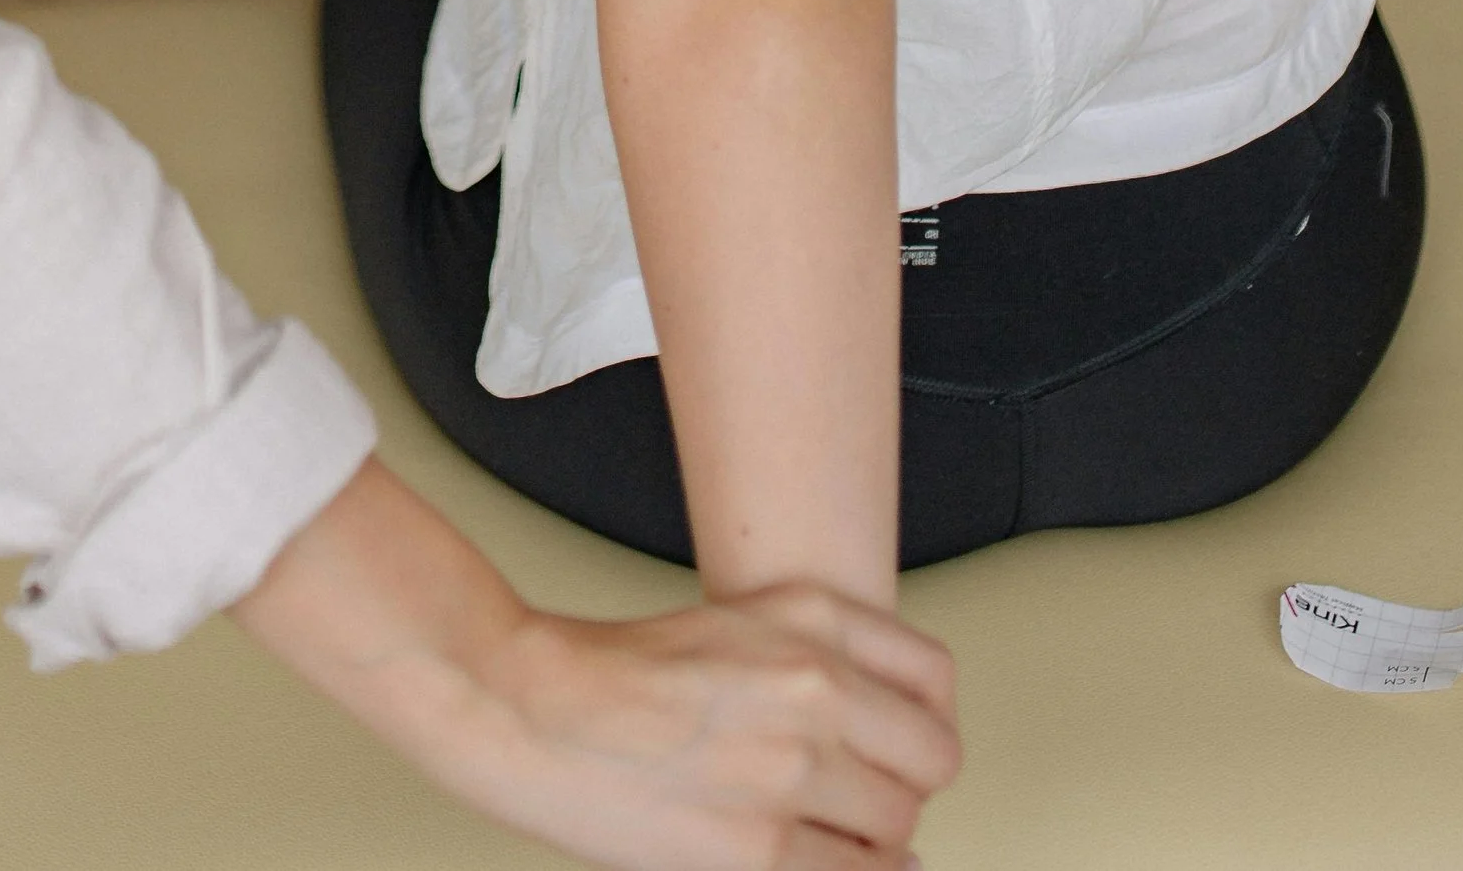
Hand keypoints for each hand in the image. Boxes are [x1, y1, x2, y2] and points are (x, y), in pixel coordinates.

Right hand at [458, 585, 958, 870]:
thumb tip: (873, 727)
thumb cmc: (612, 672)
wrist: (528, 706)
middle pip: (931, 759)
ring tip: (832, 834)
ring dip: (873, 838)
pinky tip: (819, 860)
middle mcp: (813, 683)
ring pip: (899, 825)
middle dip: (907, 785)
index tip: (907, 744)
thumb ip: (809, 657)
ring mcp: (790, 768)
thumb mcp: (732, 626)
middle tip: (872, 798)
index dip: (925, 722)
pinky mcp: (759, 848)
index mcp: (807, 616)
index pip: (934, 677)